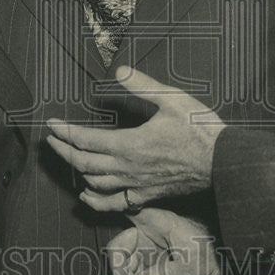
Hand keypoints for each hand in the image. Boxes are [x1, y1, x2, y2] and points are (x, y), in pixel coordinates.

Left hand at [45, 66, 225, 209]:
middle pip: (83, 163)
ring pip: (95, 183)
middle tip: (51, 140)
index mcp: (130, 144)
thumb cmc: (200, 130)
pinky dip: (96, 201)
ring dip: (76, 171)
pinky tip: (87, 196)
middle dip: (63, 151)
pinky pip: (114, 203)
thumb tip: (120, 71)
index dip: (65, 132)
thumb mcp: (173, 99)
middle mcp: (128, 168)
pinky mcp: (147, 196)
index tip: (52, 124)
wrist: (223, 163)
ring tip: (68, 157)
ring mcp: (136, 185)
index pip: (86, 139)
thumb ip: (143, 86)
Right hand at [106, 207, 221, 274]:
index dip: (116, 260)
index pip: (123, 236)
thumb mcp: (192, 263)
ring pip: (128, 273)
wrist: (222, 257)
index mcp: (153, 223)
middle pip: (121, 260)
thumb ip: (166, 273)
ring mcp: (145, 248)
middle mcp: (143, 234)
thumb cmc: (209, 250)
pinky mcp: (149, 262)